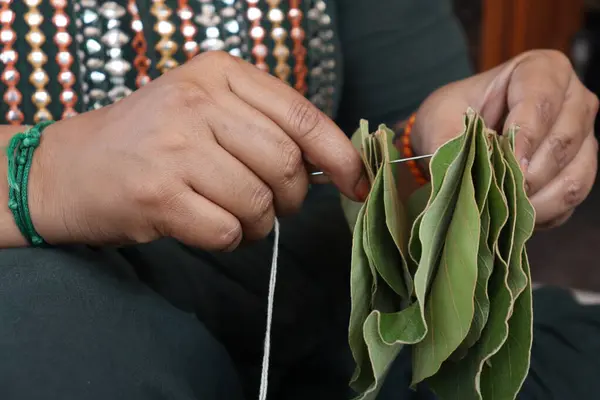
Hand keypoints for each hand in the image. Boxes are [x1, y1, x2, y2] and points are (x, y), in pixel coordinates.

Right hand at [30, 51, 367, 249]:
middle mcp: (198, 101)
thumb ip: (265, 125)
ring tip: (231, 216)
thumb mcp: (207, 109)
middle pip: (287, 164)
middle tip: (269, 205)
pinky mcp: (158, 193)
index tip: (356, 184)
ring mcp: (175, 146)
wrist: (70, 167)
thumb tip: (332, 166)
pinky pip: (228, 230)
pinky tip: (208, 226)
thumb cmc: (151, 141)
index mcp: (219, 74)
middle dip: (290, 199)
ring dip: (257, 224)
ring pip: (260, 202)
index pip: (303, 117)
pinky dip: (230, 239)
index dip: (339, 157)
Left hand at [409, 50, 598, 228]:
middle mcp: (573, 102)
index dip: (524, 134)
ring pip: (574, 174)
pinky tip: (512, 214)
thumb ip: (448, 139)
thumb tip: (458, 168)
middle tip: (496, 190)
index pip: (542, 100)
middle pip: (563, 140)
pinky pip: (570, 199)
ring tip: (501, 206)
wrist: (458, 139)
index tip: (505, 160)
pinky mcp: (578, 173)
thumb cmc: (453, 115)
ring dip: (536, 198)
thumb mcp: (439, 117)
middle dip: (527, 172)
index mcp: (543, 71)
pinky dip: (542, 212)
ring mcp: (581, 139)